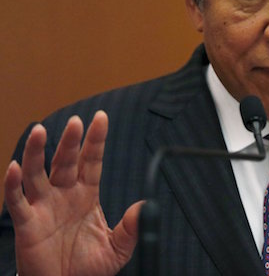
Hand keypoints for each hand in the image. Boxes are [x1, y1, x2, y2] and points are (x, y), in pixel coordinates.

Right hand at [3, 111, 141, 275]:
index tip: (101, 117)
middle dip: (70, 141)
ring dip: (37, 152)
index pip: (92, 161)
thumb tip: (145, 206)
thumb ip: (130, 227)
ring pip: (38, 172)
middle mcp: (64, 195)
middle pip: (66, 161)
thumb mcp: (117, 248)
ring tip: (40, 130)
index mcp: (86, 195)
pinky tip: (14, 167)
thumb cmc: (87, 268)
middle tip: (76, 121)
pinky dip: (13, 184)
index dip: (96, 140)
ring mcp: (44, 206)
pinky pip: (17, 200)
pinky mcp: (27, 223)